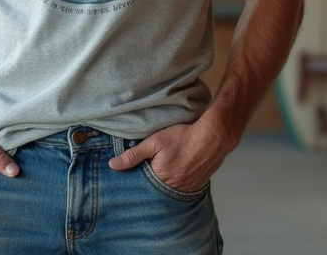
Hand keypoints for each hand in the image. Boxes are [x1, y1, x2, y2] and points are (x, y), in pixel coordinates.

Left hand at [107, 122, 228, 193]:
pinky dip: (178, 183)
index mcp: (160, 179)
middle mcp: (174, 188)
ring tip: (162, 173)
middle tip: (149, 172)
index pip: (142, 186)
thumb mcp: (154, 142)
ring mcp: (187, 188)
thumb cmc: (183, 137)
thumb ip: (133, 155)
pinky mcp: (198, 185)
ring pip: (170, 190)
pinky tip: (177, 173)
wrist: (213, 137)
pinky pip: (184, 188)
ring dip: (165, 184)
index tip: (133, 176)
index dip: (137, 181)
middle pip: (156, 190)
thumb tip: (113, 165)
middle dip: (151, 184)